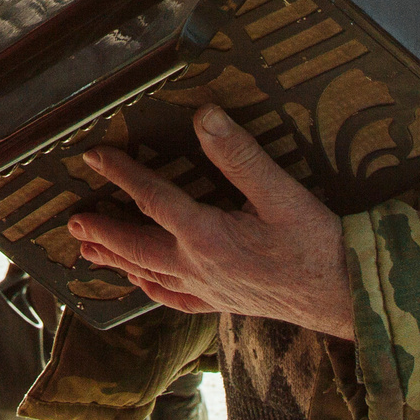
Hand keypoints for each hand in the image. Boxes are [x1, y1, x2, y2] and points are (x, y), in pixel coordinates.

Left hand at [66, 104, 354, 339]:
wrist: (347, 297)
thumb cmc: (319, 245)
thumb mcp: (282, 193)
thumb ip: (240, 155)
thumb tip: (205, 116)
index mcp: (208, 236)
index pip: (153, 198)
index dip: (121, 173)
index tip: (94, 155)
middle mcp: (199, 267)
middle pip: (138, 246)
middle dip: (103, 230)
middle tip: (72, 219)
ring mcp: (209, 289)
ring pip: (150, 275)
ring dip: (117, 260)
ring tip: (87, 251)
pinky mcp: (224, 303)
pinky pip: (176, 300)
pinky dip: (152, 291)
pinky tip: (143, 286)